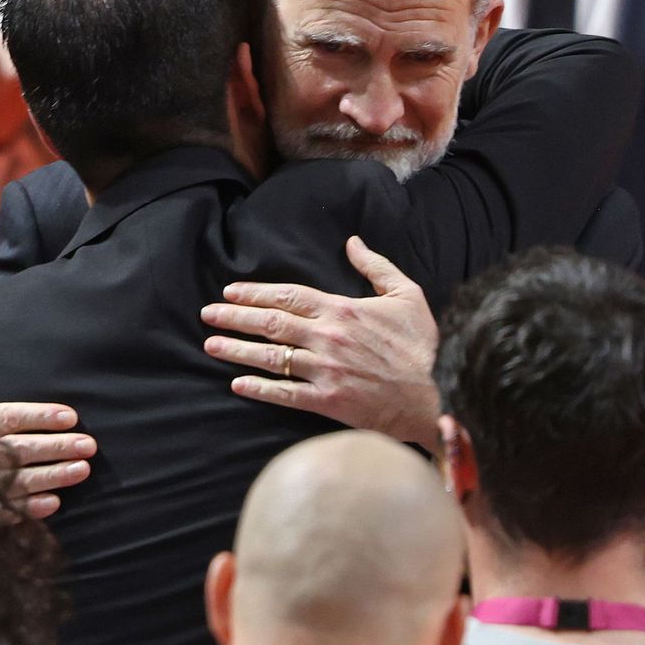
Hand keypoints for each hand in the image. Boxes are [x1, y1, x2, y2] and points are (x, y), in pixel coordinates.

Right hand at [0, 334, 95, 518]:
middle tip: (90, 446)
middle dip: (57, 448)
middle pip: (21, 450)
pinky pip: (2, 513)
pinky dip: (28, 510)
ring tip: (83, 471)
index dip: (41, 416)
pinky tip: (53, 505)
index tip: (72, 416)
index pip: (9, 417)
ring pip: (19, 482)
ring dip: (52, 477)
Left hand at [201, 236, 439, 447]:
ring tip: (211, 346)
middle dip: (235, 317)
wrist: (437, 392)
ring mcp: (326, 371)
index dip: (255, 292)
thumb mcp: (407, 294)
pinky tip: (237, 384)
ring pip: (272, 357)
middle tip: (207, 315)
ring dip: (237, 350)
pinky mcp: (328, 402)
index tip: (230, 292)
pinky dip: (259, 389)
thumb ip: (376, 267)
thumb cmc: (423, 344)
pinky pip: (286, 394)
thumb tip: (352, 242)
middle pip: (271, 323)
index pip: (288, 296)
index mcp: (343, 309)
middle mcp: (329, 337)